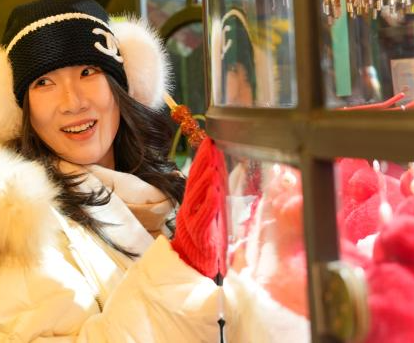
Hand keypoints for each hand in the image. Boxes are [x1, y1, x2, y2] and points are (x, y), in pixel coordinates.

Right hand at [171, 136, 227, 279]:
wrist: (193, 271)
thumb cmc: (205, 247)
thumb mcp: (211, 221)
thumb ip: (214, 202)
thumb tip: (223, 181)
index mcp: (194, 206)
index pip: (197, 178)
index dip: (203, 160)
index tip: (210, 142)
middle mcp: (190, 211)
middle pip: (194, 182)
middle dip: (202, 162)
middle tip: (210, 144)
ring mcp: (192, 224)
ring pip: (196, 197)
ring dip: (205, 178)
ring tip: (213, 162)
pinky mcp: (199, 237)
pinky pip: (203, 218)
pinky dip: (208, 204)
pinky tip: (215, 192)